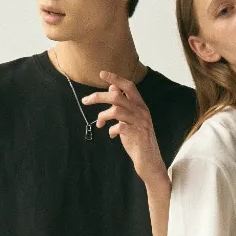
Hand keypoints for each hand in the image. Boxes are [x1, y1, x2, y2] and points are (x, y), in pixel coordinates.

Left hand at [81, 71, 167, 186]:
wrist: (150, 162)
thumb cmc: (137, 140)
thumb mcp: (129, 119)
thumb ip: (122, 105)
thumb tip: (112, 88)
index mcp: (140, 105)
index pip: (128, 86)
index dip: (115, 78)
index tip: (101, 74)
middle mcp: (142, 111)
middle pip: (117, 96)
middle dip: (98, 97)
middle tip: (85, 100)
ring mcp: (141, 123)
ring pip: (116, 111)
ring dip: (103, 116)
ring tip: (99, 123)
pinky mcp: (138, 135)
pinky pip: (119, 127)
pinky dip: (111, 130)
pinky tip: (111, 134)